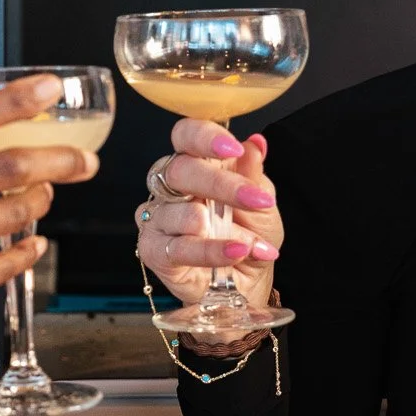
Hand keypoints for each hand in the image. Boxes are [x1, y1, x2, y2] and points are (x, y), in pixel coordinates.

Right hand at [0, 74, 98, 353]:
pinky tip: (32, 243)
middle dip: (60, 159)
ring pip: (13, 214)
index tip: (50, 90)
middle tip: (85, 160)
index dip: (17, 100)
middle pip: (9, 168)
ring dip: (40, 202)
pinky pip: (4, 265)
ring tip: (44, 197)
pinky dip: (27, 251)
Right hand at [134, 121, 281, 307]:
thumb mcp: (261, 202)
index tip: (233, 149)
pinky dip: (210, 251)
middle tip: (255, 201)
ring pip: (179, 212)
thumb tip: (255, 143)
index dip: (204, 137)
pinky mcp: (153, 250)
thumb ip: (253, 174)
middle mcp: (170, 187)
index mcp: (196, 163)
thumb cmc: (250, 234)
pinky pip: (177, 247)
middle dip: (219, 184)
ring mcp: (158, 218)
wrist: (248, 280)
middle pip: (179, 170)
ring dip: (223, 229)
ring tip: (251, 243)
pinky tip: (234, 252)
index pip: (186, 135)